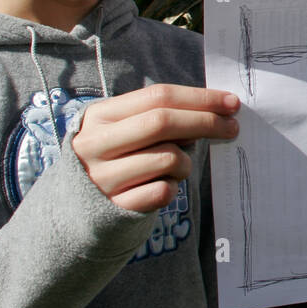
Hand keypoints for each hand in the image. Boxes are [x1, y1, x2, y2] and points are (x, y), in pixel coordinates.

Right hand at [72, 85, 239, 212]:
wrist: (74, 211)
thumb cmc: (114, 160)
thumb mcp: (123, 130)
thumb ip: (159, 117)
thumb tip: (216, 112)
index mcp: (99, 116)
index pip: (157, 97)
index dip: (199, 98)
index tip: (231, 103)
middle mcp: (95, 144)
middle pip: (162, 122)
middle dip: (205, 122)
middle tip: (232, 128)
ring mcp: (102, 178)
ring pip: (168, 158)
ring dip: (187, 162)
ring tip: (180, 166)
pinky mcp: (114, 208)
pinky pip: (163, 192)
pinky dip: (173, 187)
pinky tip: (164, 185)